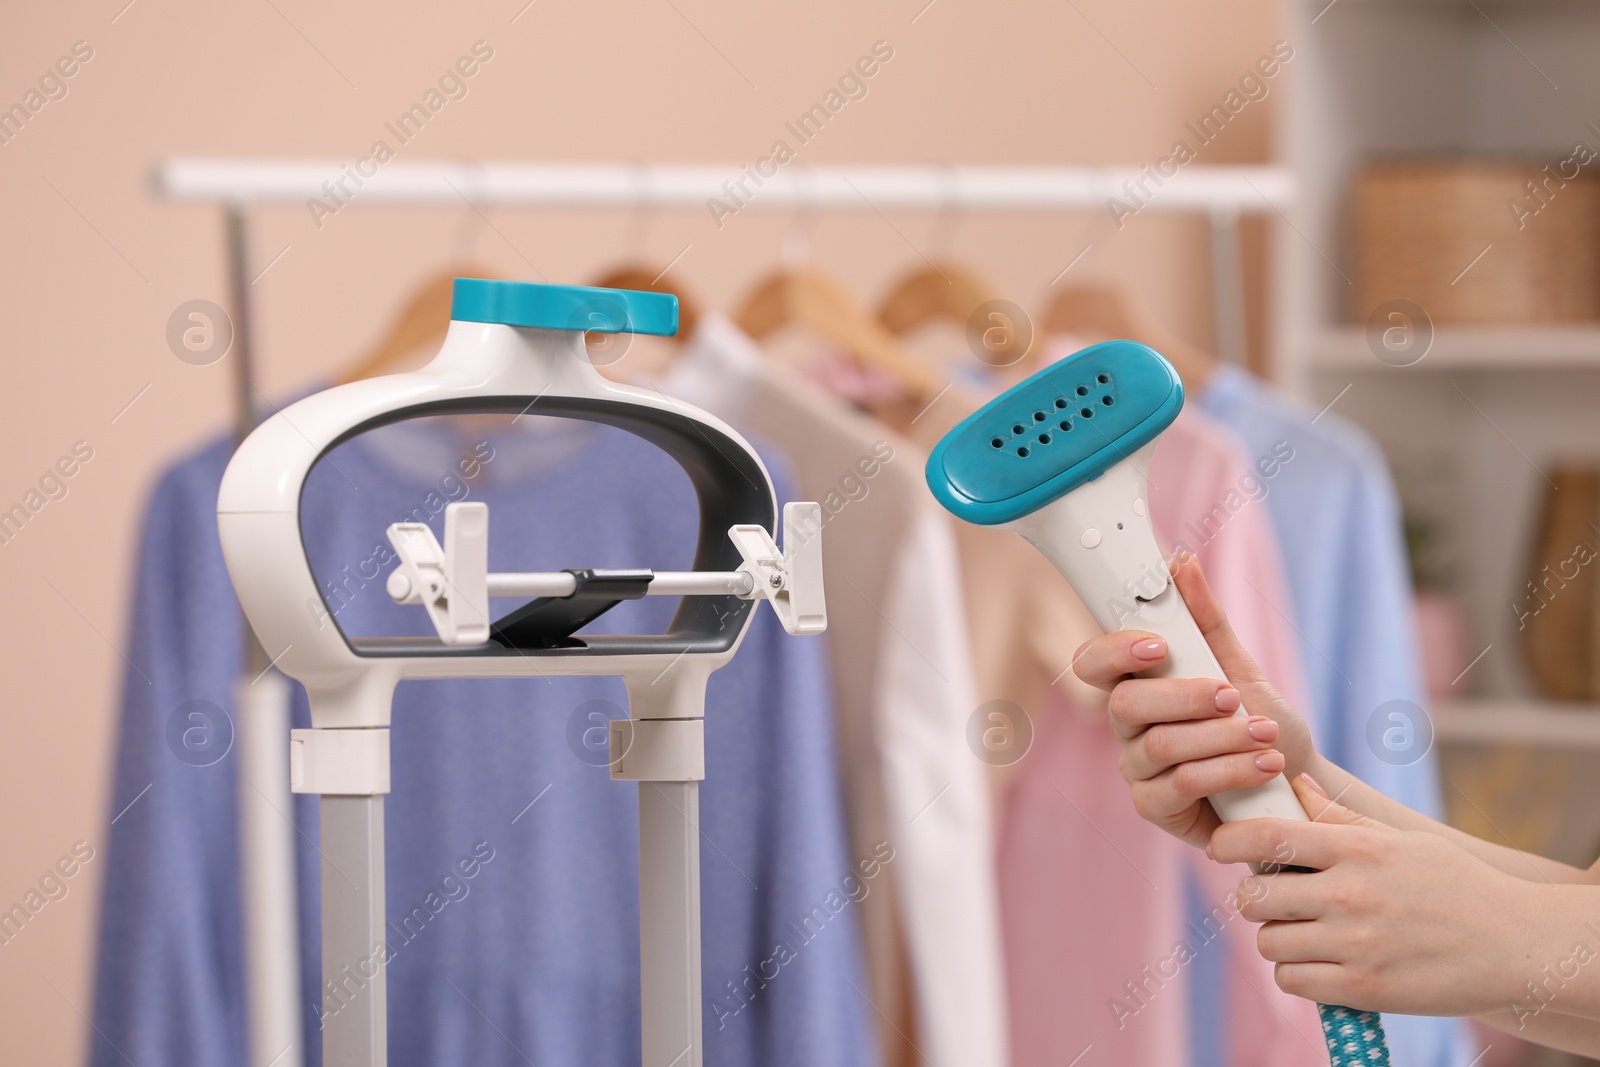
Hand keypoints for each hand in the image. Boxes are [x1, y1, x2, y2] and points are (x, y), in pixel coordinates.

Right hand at [1073, 553, 1318, 848]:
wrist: (1293, 780)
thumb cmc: (1258, 722)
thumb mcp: (1240, 666)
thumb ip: (1207, 620)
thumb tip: (1182, 561)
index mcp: (1137, 683)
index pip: (1092, 662)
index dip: (1112, 651)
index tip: (1157, 646)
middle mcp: (1128, 726)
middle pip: (1123, 705)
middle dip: (1183, 697)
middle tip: (1231, 695)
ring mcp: (1138, 769)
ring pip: (1158, 747)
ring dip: (1219, 739)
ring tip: (1264, 734)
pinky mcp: (1156, 807)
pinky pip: (1179, 786)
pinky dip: (1228, 772)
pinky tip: (1264, 766)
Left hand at [1215, 775, 1544, 1015]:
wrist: (1516, 945)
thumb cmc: (1456, 885)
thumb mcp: (1401, 841)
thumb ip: (1341, 819)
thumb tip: (1295, 786)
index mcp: (1358, 850)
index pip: (1268, 835)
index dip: (1229, 839)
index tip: (1222, 847)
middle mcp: (1351, 894)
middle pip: (1254, 896)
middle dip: (1255, 897)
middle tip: (1275, 899)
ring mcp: (1356, 944)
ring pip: (1269, 942)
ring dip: (1277, 939)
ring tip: (1303, 933)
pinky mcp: (1363, 989)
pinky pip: (1291, 981)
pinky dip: (1295, 974)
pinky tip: (1318, 963)